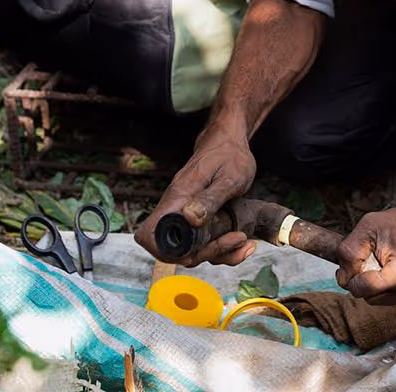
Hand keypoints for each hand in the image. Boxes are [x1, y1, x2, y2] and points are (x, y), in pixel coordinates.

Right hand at [134, 130, 257, 267]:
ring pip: (192, 249)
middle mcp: (177, 209)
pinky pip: (203, 242)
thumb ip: (210, 198)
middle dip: (205, 254)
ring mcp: (186, 215)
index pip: (151, 234)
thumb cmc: (230, 155)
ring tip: (244, 241)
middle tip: (235, 239)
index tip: (199, 249)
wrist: (229, 142)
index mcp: (178, 198)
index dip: (168, 252)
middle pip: (175, 250)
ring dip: (218, 253)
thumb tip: (190, 219)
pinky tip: (241, 239)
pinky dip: (222, 246)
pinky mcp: (198, 218)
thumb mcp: (229, 177)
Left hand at [335, 202, 395, 308]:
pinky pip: (393, 298)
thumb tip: (343, 275)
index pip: (359, 290)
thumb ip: (349, 250)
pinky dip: (390, 285)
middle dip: (365, 278)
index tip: (360, 258)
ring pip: (379, 300)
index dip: (352, 273)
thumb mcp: (372, 224)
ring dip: (377, 283)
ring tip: (391, 260)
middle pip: (367, 297)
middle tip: (378, 255)